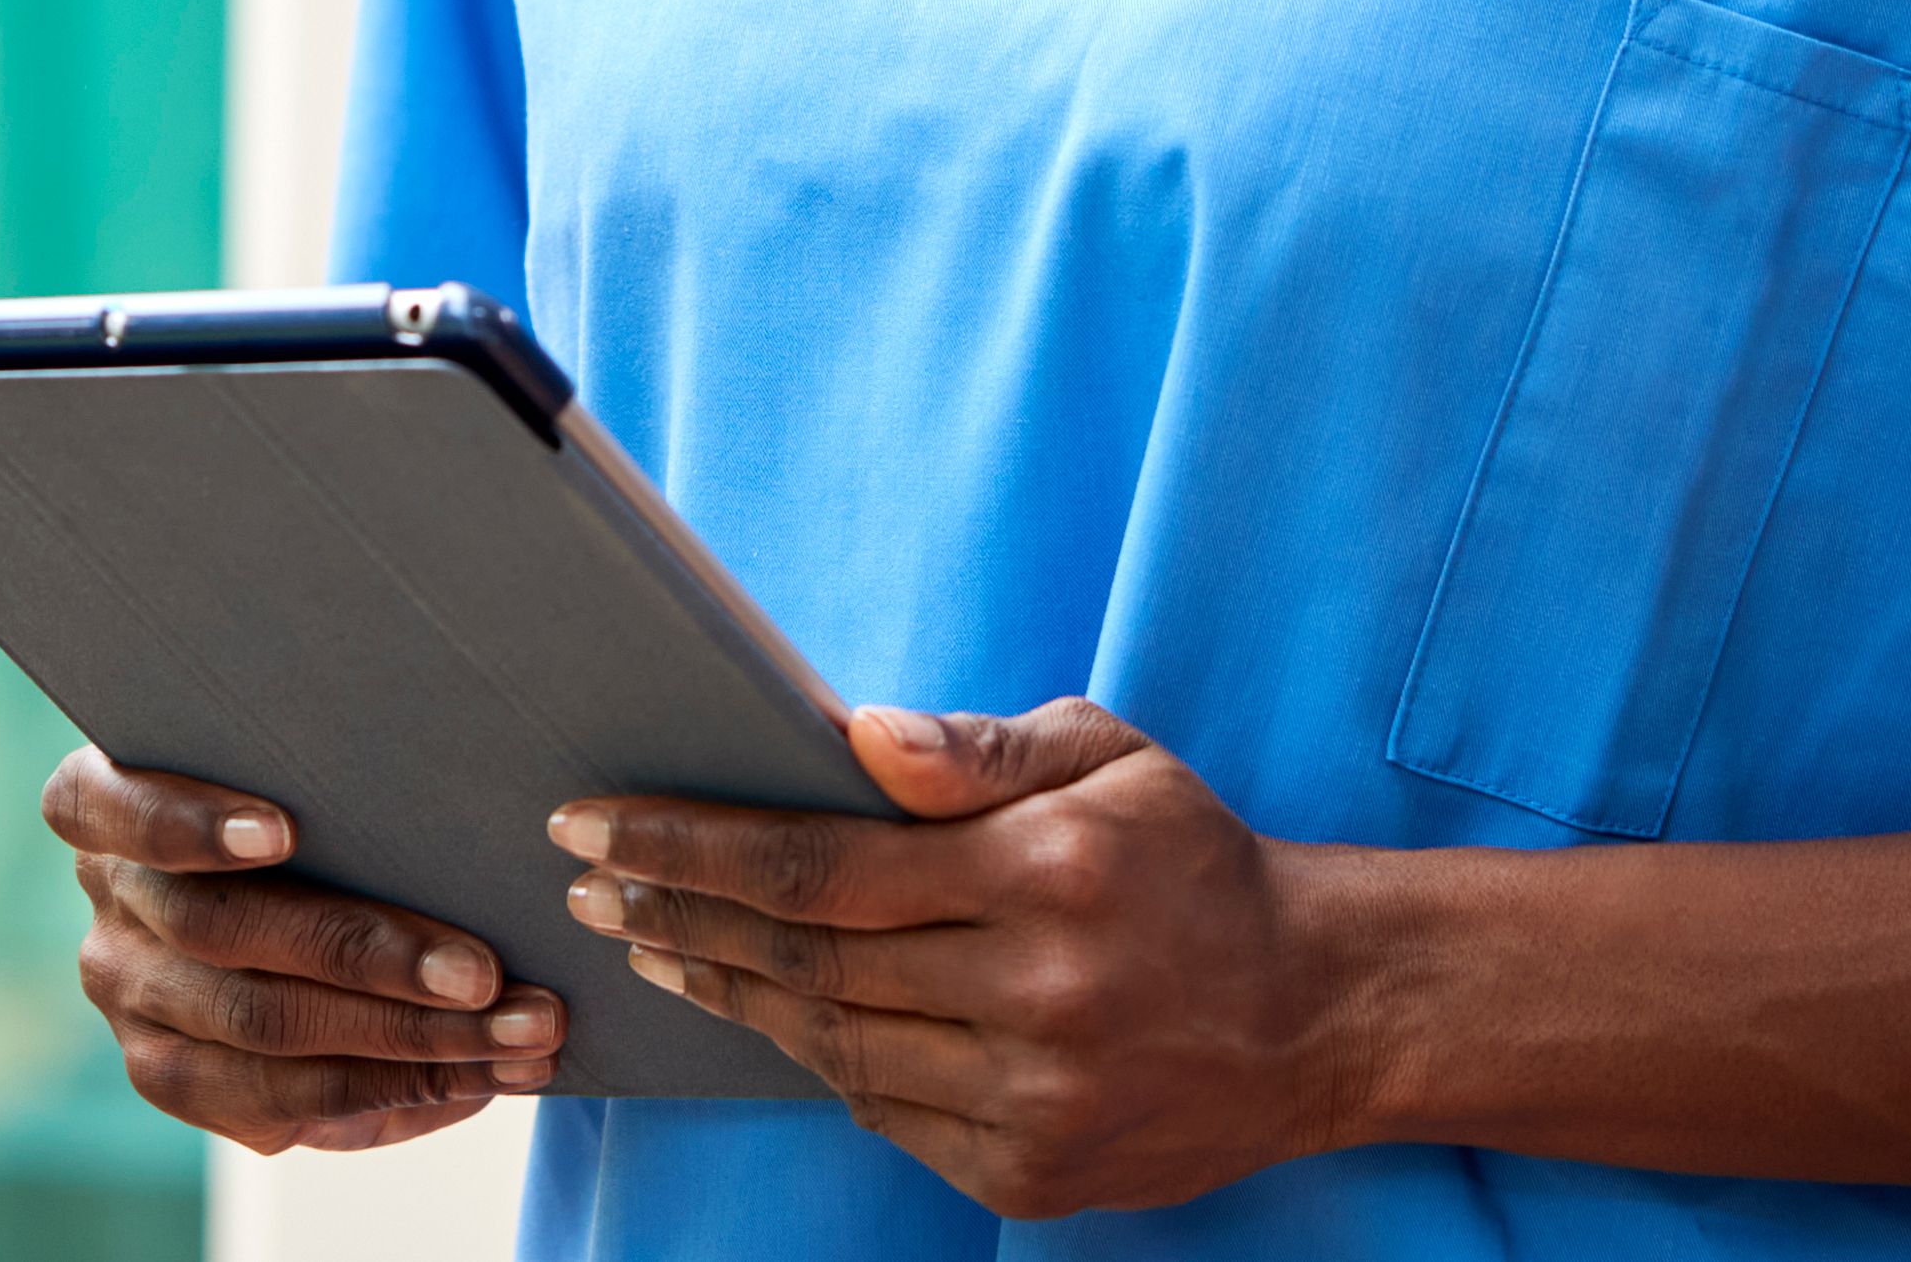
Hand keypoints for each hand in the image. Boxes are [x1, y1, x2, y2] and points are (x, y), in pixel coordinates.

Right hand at [45, 745, 571, 1153]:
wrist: (281, 897)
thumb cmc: (313, 808)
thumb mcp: (303, 776)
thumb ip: (336, 787)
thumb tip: (462, 830)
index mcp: (103, 804)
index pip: (108, 808)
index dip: (187, 823)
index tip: (285, 832)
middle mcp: (109, 906)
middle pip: (222, 932)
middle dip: (367, 955)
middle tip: (482, 972)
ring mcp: (132, 1002)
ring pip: (263, 1029)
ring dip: (407, 1038)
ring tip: (515, 1034)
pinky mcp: (175, 1080)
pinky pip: (281, 1103)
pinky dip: (397, 1088)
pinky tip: (481, 1075)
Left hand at [554, 700, 1382, 1218]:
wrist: (1316, 1013)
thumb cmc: (1192, 864)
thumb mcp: (1110, 756)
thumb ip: (980, 746)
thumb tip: (858, 737)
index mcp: (1042, 873)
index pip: (817, 863)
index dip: (690, 846)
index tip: (596, 825)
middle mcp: (1034, 993)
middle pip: (803, 960)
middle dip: (677, 914)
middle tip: (594, 882)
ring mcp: (1031, 1099)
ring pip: (831, 1046)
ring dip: (729, 992)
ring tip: (657, 943)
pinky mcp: (1030, 1174)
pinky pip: (885, 1115)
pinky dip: (818, 1061)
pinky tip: (771, 1013)